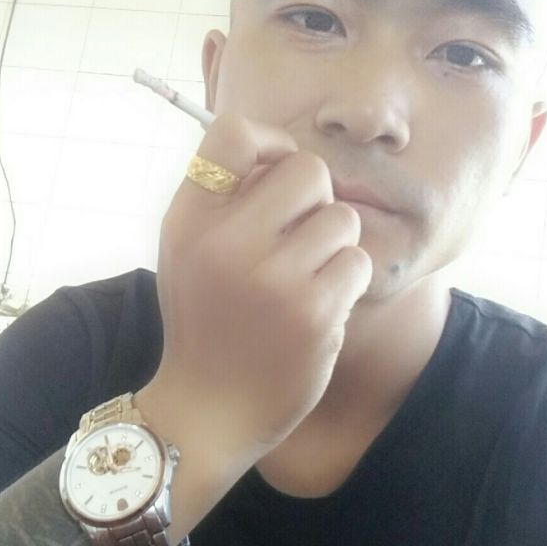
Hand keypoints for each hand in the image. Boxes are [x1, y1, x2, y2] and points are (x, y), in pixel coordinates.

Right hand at [142, 113, 372, 465]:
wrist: (206, 412)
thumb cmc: (204, 324)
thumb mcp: (188, 253)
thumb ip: (225, 201)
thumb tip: (283, 156)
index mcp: (190, 221)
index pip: (234, 133)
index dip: (270, 142)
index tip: (276, 173)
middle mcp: (227, 243)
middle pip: (309, 169)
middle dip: (316, 199)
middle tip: (301, 234)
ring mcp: (273, 280)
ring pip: (343, 218)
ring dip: (334, 245)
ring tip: (306, 278)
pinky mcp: (314, 314)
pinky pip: (358, 262)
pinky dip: (346, 281)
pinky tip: (318, 308)